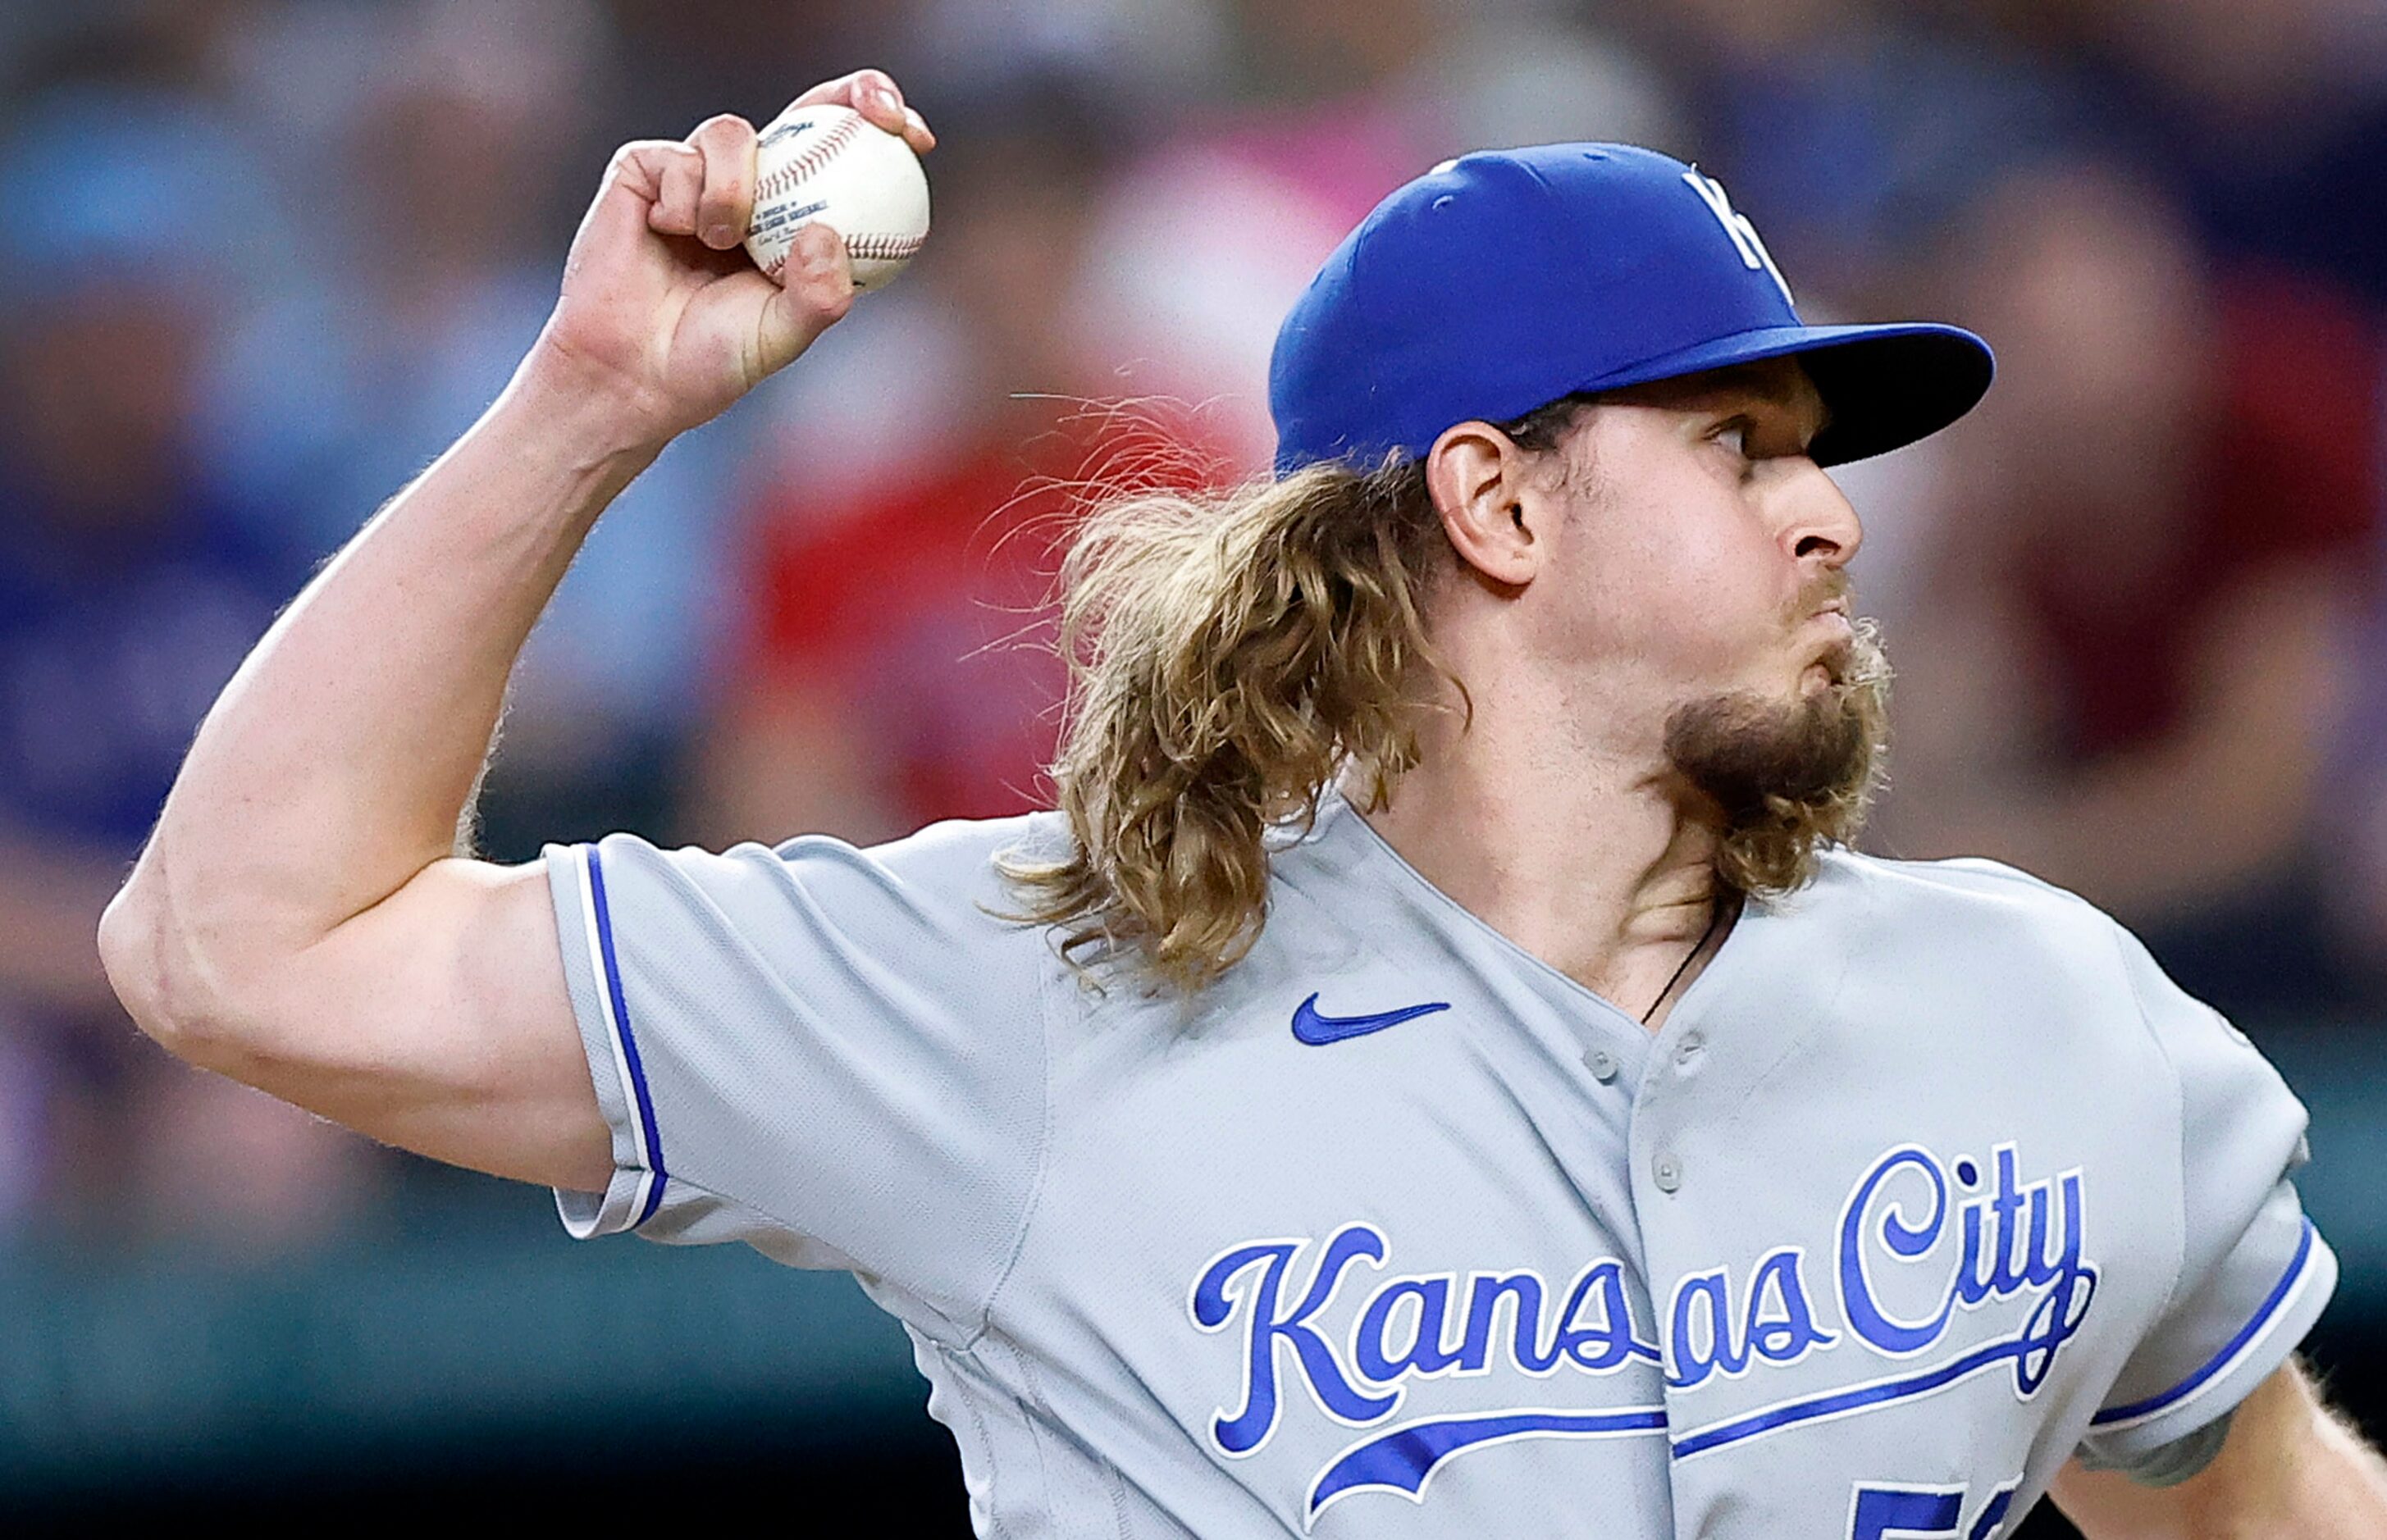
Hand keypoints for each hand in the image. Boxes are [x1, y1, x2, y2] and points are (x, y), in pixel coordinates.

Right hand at [523, 69, 935, 448]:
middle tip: (880, 114)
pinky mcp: (644, 169)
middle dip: (854, 94)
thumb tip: (827, 231)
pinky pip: (678, 157)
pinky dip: (683, 197)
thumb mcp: (783, 335)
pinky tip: (670, 234)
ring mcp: (696, 173)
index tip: (916, 136)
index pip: (845, 159)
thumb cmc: (710, 363)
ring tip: (723, 240)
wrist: (630, 374)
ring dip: (736, 187)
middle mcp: (751, 187)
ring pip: (734, 133)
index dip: (882, 132)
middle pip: (808, 114)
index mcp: (794, 219)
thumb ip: (818, 295)